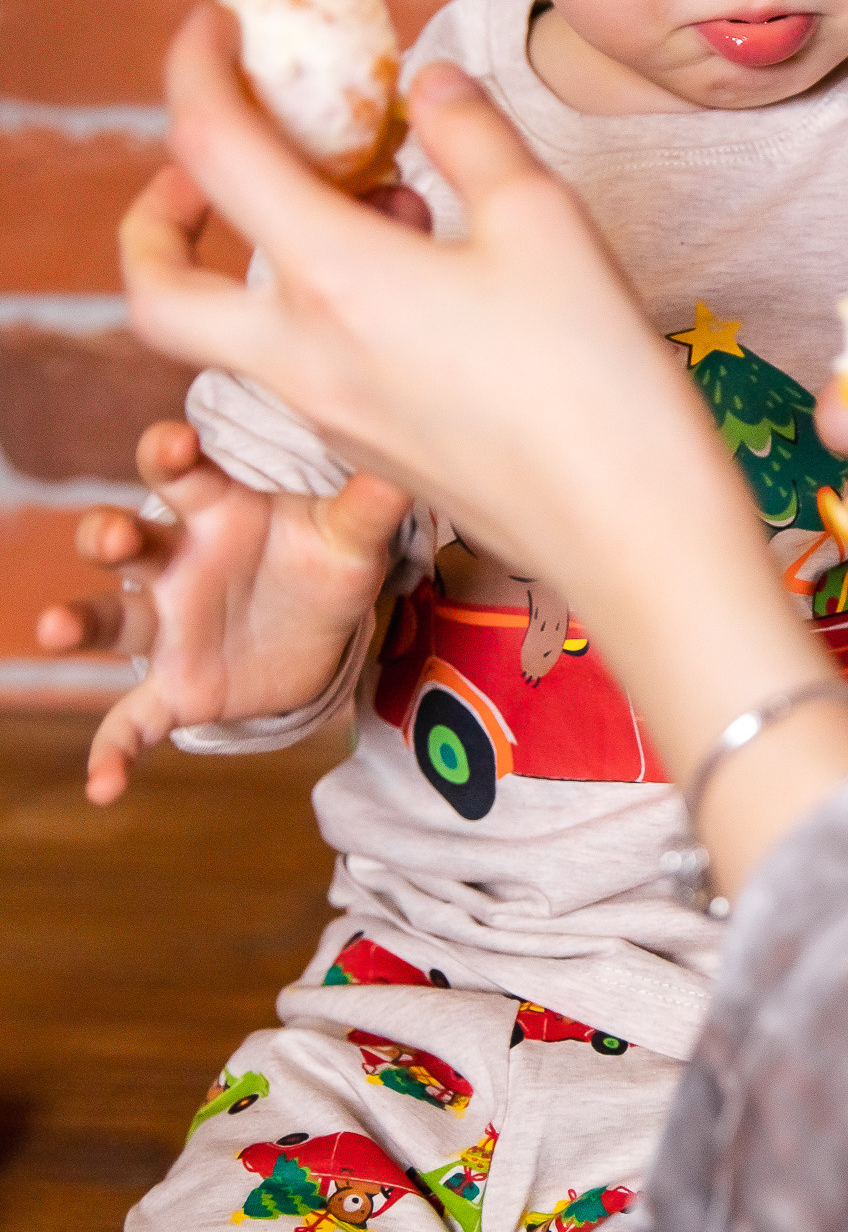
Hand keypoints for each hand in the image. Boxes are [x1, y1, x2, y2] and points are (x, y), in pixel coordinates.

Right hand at [36, 416, 408, 804]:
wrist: (325, 637)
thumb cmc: (324, 561)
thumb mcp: (353, 534)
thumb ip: (371, 500)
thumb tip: (409, 458)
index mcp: (218, 512)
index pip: (179, 473)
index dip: (169, 454)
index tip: (176, 445)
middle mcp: (177, 564)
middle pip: (126, 539)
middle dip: (109, 532)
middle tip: (115, 534)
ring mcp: (169, 628)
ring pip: (110, 620)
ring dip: (78, 621)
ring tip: (54, 628)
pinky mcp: (175, 689)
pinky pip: (131, 720)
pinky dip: (113, 752)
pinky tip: (101, 786)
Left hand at [126, 9, 847, 893]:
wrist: (633, 536)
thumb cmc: (597, 380)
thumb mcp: (545, 220)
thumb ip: (469, 134)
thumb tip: (427, 82)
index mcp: (335, 281)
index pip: (212, 151)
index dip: (197, 70)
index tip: (221, 22)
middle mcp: (304, 355)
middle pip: (158, 287)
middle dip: (156, 211)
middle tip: (216, 155)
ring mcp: (330, 413)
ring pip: (234, 324)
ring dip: (258, 247)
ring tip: (368, 188)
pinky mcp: (371, 448)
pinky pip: (304, 357)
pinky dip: (322, 295)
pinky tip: (420, 262)